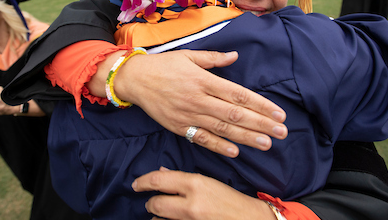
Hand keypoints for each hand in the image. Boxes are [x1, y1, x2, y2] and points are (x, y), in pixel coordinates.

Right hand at [114, 50, 287, 157]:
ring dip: (246, 137)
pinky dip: (218, 146)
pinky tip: (235, 151)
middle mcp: (199, 99)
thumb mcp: (189, 55)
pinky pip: (201, 138)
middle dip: (261, 124)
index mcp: (204, 80)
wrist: (135, 79)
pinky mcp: (178, 127)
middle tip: (282, 132)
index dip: (261, 105)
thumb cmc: (163, 65)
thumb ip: (214, 59)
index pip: (239, 94)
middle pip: (235, 113)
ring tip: (267, 144)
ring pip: (222, 128)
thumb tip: (235, 56)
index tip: (278, 113)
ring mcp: (188, 115)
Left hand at [132, 167, 272, 219]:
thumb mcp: (209, 182)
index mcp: (195, 184)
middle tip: (152, 202)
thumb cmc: (231, 200)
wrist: (251, 219)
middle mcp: (191, 203)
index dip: (143, 182)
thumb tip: (161, 173)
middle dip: (151, 203)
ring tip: (164, 214)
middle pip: (155, 204)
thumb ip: (183, 179)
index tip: (136, 185)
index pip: (158, 181)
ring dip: (159, 217)